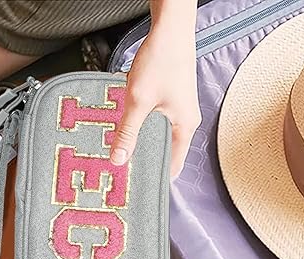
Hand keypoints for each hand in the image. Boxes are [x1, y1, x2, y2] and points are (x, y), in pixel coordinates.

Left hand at [110, 1, 199, 177]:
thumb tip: (118, 160)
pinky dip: (143, 126)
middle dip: (145, 161)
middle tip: (124, 172)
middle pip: (165, 152)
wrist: (171, 26)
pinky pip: (157, 121)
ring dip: (142, 142)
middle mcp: (186, 122)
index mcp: (185, 128)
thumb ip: (127, 132)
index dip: (156, 178)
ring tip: (122, 151)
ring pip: (160, 136)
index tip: (138, 187)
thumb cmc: (162, 59)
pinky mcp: (171, 98)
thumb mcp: (138, 100)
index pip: (173, 166)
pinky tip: (128, 125)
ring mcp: (180, 110)